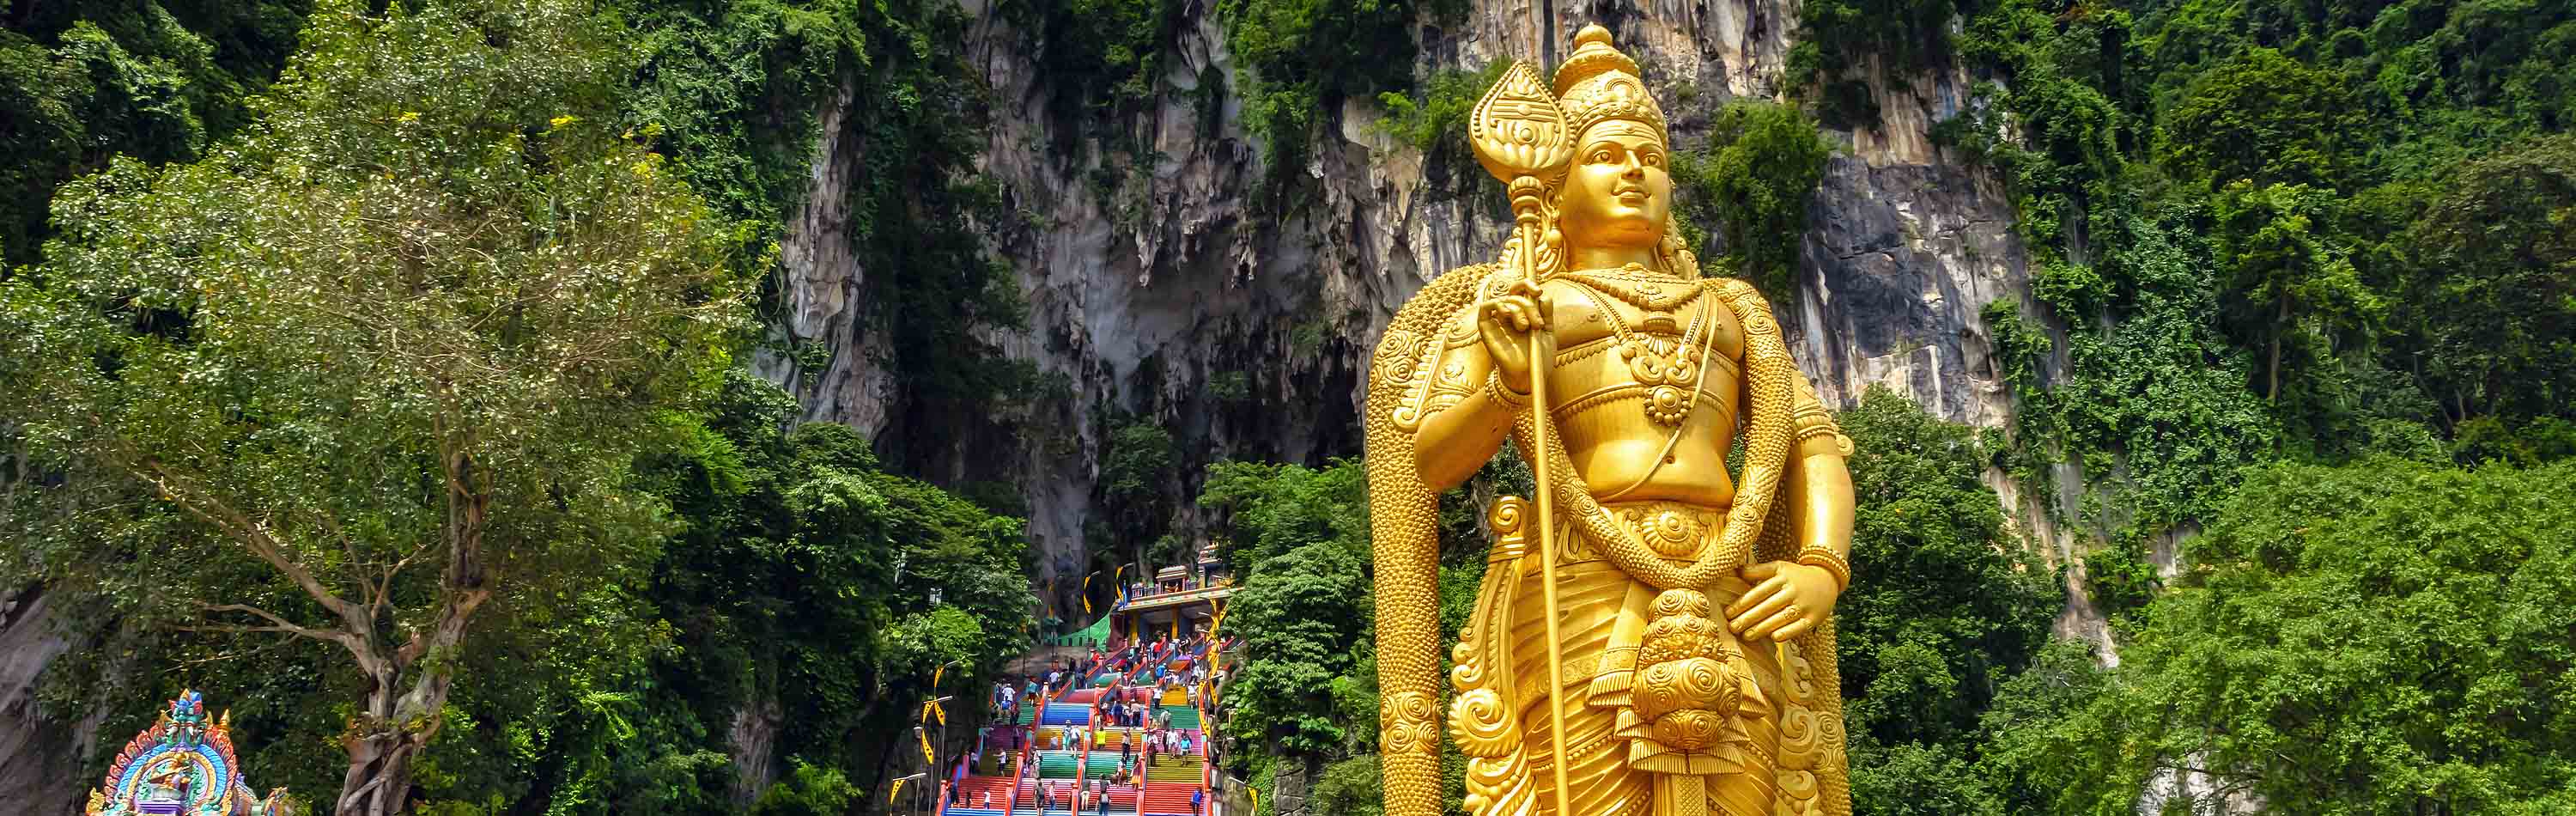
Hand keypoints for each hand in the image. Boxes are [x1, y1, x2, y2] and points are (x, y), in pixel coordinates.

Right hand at [1477, 280, 1549, 392]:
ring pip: (1504, 300)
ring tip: (1526, 327)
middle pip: (1513, 293)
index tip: (1538, 292)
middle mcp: (1509, 315)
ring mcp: (1497, 320)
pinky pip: (1485, 306)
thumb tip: (1544, 296)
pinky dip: (1497, 304)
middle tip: (1536, 322)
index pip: (1521, 290)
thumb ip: (1546, 314)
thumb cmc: (1537, 357)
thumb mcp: (1547, 333)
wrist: (1527, 375)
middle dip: (1527, 303)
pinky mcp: (1485, 328)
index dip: (1528, 285)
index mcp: (1524, 313)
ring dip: (1517, 309)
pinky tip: (1506, 315)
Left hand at [1726, 561, 1840, 641]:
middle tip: (1732, 628)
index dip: (1742, 603)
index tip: (1728, 613)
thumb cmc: (1795, 576)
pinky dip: (1787, 632)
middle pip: (1768, 606)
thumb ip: (1758, 570)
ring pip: (1781, 617)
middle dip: (1748, 618)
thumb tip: (1735, 571)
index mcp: (1782, 577)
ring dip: (1763, 628)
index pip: (1759, 592)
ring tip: (1746, 636)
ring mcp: (1805, 604)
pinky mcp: (1814, 618)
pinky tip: (1773, 638)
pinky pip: (1800, 626)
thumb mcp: (1779, 568)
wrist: (1827, 580)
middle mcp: (1793, 590)